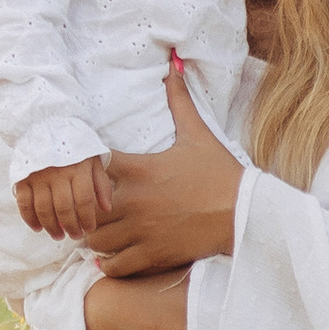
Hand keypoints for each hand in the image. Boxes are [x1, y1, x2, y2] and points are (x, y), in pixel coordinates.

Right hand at [14, 154, 113, 242]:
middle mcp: (58, 173)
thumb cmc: (74, 147)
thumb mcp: (93, 160)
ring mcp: (38, 176)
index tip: (90, 229)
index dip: (87, 219)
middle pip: (64, 208)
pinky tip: (37, 228)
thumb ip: (101, 184)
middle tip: (75, 236)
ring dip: (51, 227)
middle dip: (70, 227)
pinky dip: (29, 218)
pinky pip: (24, 203)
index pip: (84, 201)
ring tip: (58, 235)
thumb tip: (107, 209)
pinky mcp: (23, 178)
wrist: (45, 126)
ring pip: (44, 209)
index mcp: (78, 169)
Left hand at [90, 61, 240, 276]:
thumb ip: (179, 100)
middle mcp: (134, 201)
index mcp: (140, 169)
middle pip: (84, 207)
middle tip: (88, 209)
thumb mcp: (198, 133)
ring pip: (94, 240)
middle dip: (83, 209)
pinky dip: (110, 263)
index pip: (90, 167)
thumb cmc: (221, 173)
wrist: (246, 213)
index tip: (90, 174)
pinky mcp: (152, 255)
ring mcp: (141, 231)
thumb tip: (174, 64)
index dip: (84, 171)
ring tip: (101, 232)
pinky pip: (115, 266)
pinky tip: (114, 256)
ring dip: (93, 237)